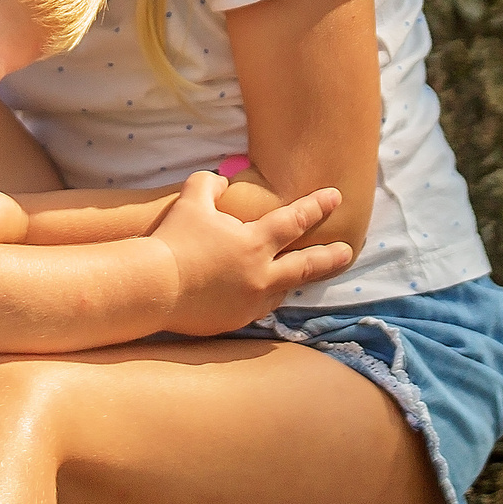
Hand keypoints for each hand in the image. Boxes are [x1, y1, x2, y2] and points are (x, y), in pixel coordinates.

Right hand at [150, 173, 352, 335]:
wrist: (153, 286)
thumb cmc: (173, 239)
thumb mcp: (191, 200)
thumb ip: (210, 184)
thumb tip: (224, 183)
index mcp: (255, 243)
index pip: (294, 221)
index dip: (316, 207)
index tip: (335, 198)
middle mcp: (261, 275)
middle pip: (306, 265)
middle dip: (331, 256)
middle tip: (348, 251)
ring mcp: (250, 302)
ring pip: (281, 290)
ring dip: (290, 279)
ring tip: (296, 273)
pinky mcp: (236, 321)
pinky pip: (257, 308)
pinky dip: (262, 296)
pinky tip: (259, 291)